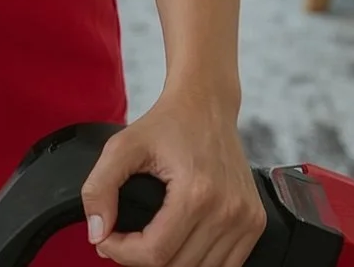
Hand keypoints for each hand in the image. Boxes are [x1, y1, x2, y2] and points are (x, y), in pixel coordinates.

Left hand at [81, 89, 265, 266]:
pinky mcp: (255, 222)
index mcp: (198, 193)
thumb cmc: (169, 122)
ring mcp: (246, 218)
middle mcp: (228, 210)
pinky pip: (226, 266)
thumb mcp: (122, 146)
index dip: (122, 253)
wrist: (208, 104)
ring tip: (150, 241)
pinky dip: (198, 263)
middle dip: (141, 259)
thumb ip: (99, 189)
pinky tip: (178, 245)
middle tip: (125, 240)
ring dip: (170, 263)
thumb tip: (98, 234)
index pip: (155, 253)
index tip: (107, 238)